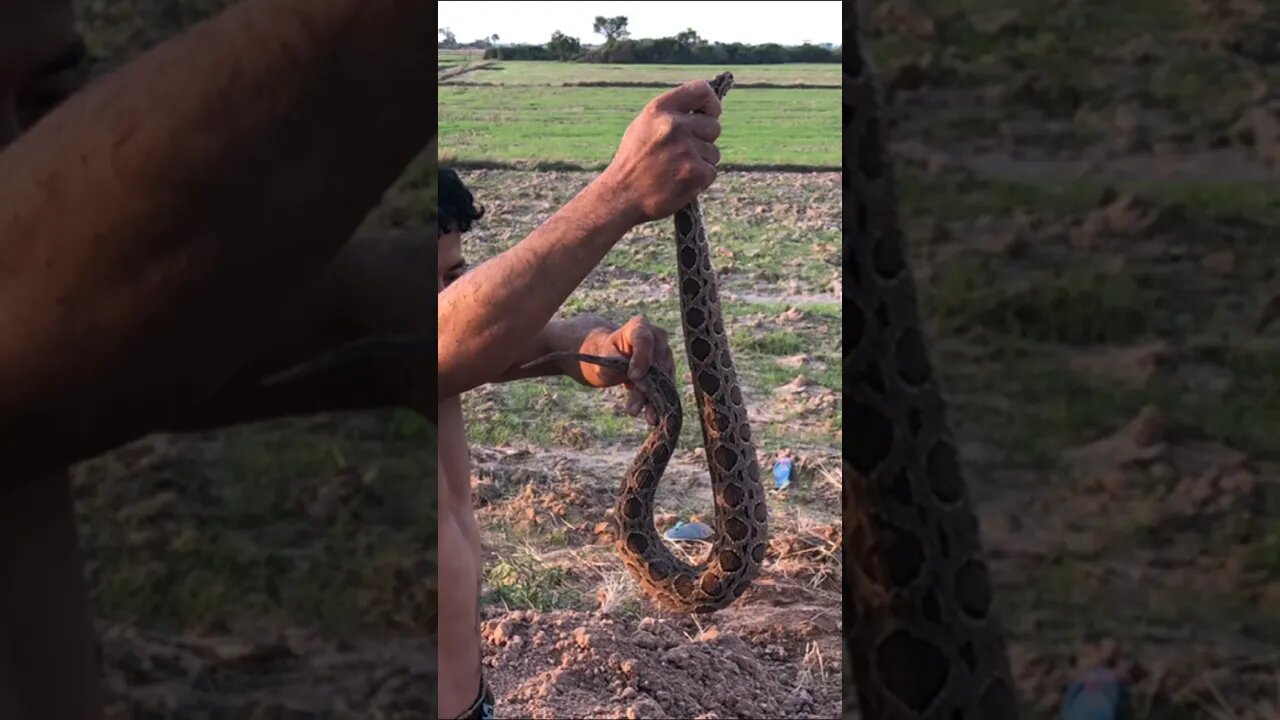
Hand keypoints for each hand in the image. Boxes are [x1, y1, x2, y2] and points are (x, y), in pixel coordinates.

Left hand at [562, 315, 675, 424]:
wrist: (610, 359)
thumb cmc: (603, 355)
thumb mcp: (604, 359)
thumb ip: (617, 364)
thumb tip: (634, 380)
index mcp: (639, 326)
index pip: (644, 339)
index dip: (642, 358)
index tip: (633, 377)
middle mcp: (657, 338)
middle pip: (657, 363)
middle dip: (648, 388)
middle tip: (634, 408)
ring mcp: (665, 355)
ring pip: (664, 378)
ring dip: (656, 400)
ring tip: (648, 419)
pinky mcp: (667, 371)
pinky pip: (666, 387)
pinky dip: (659, 403)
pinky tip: (654, 417)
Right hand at [595, 79, 721, 225]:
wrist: (621, 197)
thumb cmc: (633, 161)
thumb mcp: (643, 126)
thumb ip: (671, 113)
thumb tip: (703, 108)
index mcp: (659, 109)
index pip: (702, 90)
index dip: (711, 104)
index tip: (709, 114)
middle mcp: (674, 126)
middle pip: (713, 126)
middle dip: (704, 140)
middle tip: (682, 153)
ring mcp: (686, 150)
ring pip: (714, 152)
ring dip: (700, 162)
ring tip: (675, 169)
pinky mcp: (695, 173)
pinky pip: (711, 172)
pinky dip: (699, 180)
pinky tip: (679, 182)